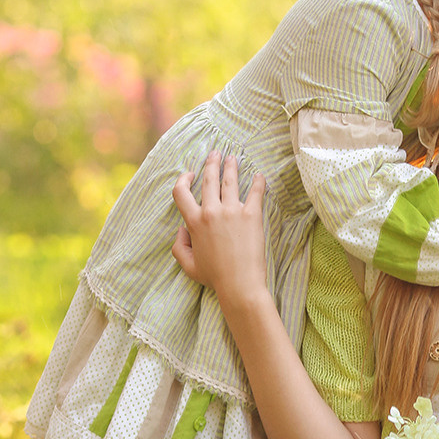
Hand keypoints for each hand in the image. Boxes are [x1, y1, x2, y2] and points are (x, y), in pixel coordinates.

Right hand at [171, 151, 268, 308]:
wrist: (240, 284)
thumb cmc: (215, 277)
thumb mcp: (188, 265)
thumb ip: (179, 246)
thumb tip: (181, 230)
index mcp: (194, 222)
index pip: (181, 193)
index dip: (182, 180)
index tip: (189, 174)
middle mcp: (211, 212)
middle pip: (209, 179)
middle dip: (211, 163)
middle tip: (216, 154)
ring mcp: (232, 211)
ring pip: (230, 181)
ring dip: (231, 166)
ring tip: (233, 158)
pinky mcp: (252, 215)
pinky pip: (255, 192)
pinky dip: (258, 181)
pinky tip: (259, 175)